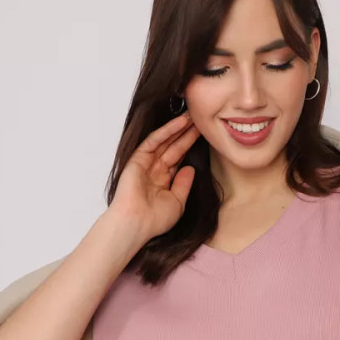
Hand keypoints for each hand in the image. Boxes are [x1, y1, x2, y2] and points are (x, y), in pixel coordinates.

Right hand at [108, 111, 200, 246]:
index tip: (203, 135)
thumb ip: (184, 184)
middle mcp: (154, 170)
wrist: (136, 223)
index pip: (178, 158)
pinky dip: (166, 131)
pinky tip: (179, 122)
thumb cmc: (155, 219)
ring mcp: (145, 164)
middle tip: (199, 119)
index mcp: (163, 181)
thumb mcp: (177, 202)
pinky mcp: (137, 159)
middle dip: (186, 134)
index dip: (189, 146)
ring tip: (192, 116)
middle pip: (173, 147)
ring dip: (178, 128)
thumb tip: (190, 168)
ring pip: (164, 141)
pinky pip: (153, 141)